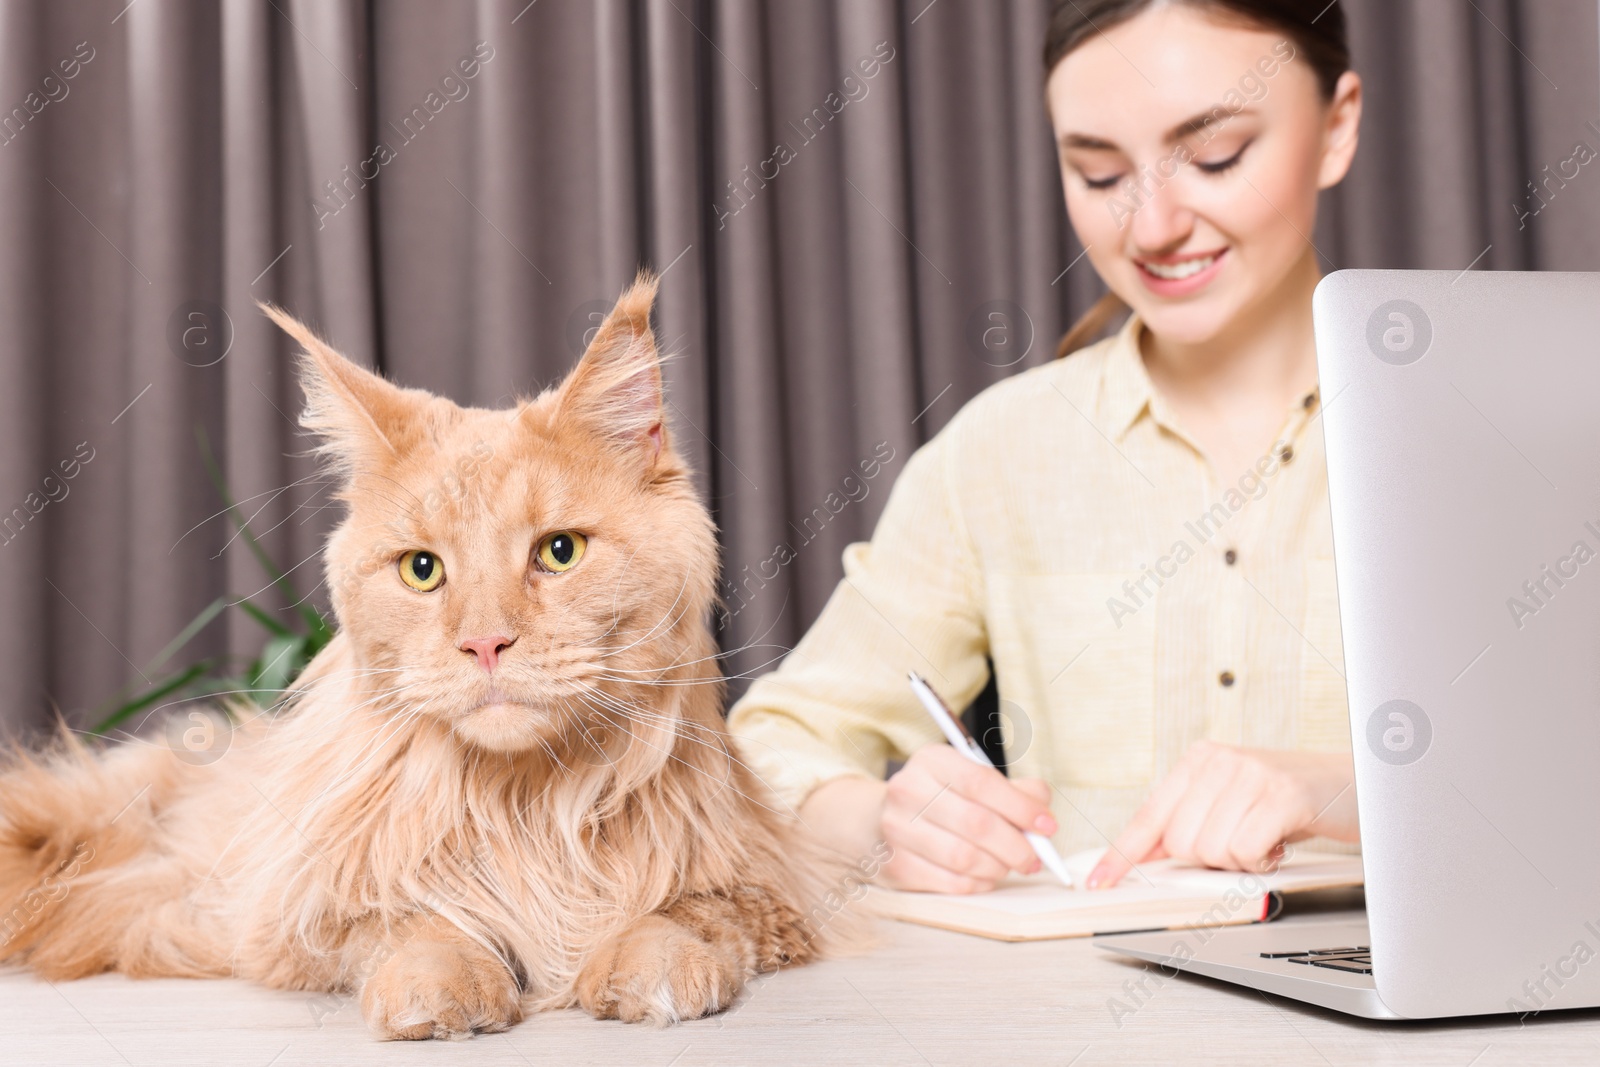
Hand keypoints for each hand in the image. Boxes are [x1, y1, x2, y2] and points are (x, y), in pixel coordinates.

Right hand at [876, 744, 1056, 893]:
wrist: (883, 819)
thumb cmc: (943, 799)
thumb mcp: (972, 779)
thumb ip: (1014, 791)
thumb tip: (1043, 816)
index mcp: (931, 761)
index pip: (982, 783)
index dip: (1021, 807)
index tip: (1047, 825)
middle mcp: (907, 790)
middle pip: (976, 824)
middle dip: (1016, 846)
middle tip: (1035, 857)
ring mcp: (896, 830)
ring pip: (964, 858)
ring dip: (998, 867)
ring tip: (1007, 865)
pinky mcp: (896, 866)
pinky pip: (951, 883)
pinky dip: (978, 884)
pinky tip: (985, 876)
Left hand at [1087, 741, 1357, 888]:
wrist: (1361, 782)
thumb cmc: (1296, 799)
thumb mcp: (1235, 801)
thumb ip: (1192, 821)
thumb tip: (1145, 857)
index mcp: (1200, 760)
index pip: (1150, 815)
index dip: (1122, 854)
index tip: (1099, 881)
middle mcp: (1220, 761)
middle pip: (1182, 843)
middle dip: (1214, 858)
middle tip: (1247, 842)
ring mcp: (1250, 775)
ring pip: (1212, 850)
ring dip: (1243, 860)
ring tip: (1267, 837)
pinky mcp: (1281, 795)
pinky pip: (1246, 851)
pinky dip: (1264, 860)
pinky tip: (1281, 842)